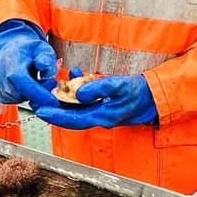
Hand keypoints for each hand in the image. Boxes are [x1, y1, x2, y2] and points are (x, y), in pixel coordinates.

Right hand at [0, 21, 57, 107]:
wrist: (13, 51)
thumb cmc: (29, 51)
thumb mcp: (43, 49)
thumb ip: (47, 58)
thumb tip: (46, 70)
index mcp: (12, 59)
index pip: (21, 80)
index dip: (37, 93)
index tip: (52, 101)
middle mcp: (0, 72)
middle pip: (20, 93)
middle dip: (38, 94)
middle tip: (49, 84)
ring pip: (17, 99)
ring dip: (31, 96)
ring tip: (37, 81)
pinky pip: (14, 101)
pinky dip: (23, 97)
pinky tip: (28, 87)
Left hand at [34, 73, 157, 130]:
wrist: (157, 97)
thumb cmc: (141, 93)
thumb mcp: (119, 87)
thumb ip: (98, 88)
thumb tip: (78, 93)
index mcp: (102, 117)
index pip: (73, 120)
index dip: (55, 117)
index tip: (40, 111)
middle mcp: (100, 118)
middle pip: (71, 116)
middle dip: (55, 107)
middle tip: (39, 98)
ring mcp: (103, 112)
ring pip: (78, 107)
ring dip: (66, 96)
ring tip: (56, 83)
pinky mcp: (106, 106)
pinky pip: (87, 100)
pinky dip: (79, 89)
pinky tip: (77, 75)